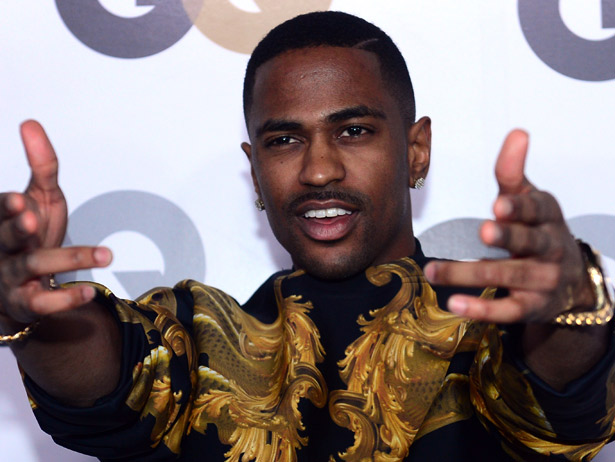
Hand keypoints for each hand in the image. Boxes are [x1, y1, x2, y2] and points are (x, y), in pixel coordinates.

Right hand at [0, 121, 111, 323]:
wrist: (23, 285)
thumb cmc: (32, 234)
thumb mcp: (40, 198)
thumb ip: (42, 165)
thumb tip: (30, 122)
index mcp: (3, 220)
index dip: (5, 207)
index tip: (20, 201)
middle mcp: (2, 248)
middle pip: (6, 237)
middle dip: (15, 228)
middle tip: (31, 219)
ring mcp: (11, 278)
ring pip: (32, 268)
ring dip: (64, 258)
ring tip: (104, 254)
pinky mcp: (26, 303)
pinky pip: (42, 304)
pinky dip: (65, 299)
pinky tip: (90, 291)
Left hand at [423, 130, 593, 323]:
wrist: (570, 280)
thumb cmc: (539, 230)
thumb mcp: (530, 199)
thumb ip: (513, 172)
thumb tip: (517, 133)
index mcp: (548, 218)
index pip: (537, 210)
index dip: (519, 208)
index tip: (499, 204)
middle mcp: (550, 249)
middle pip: (528, 243)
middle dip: (508, 237)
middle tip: (484, 231)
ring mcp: (543, 281)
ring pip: (507, 277)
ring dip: (469, 273)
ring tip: (433, 271)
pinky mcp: (531, 308)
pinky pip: (507, 311)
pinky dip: (480, 309)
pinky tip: (453, 304)